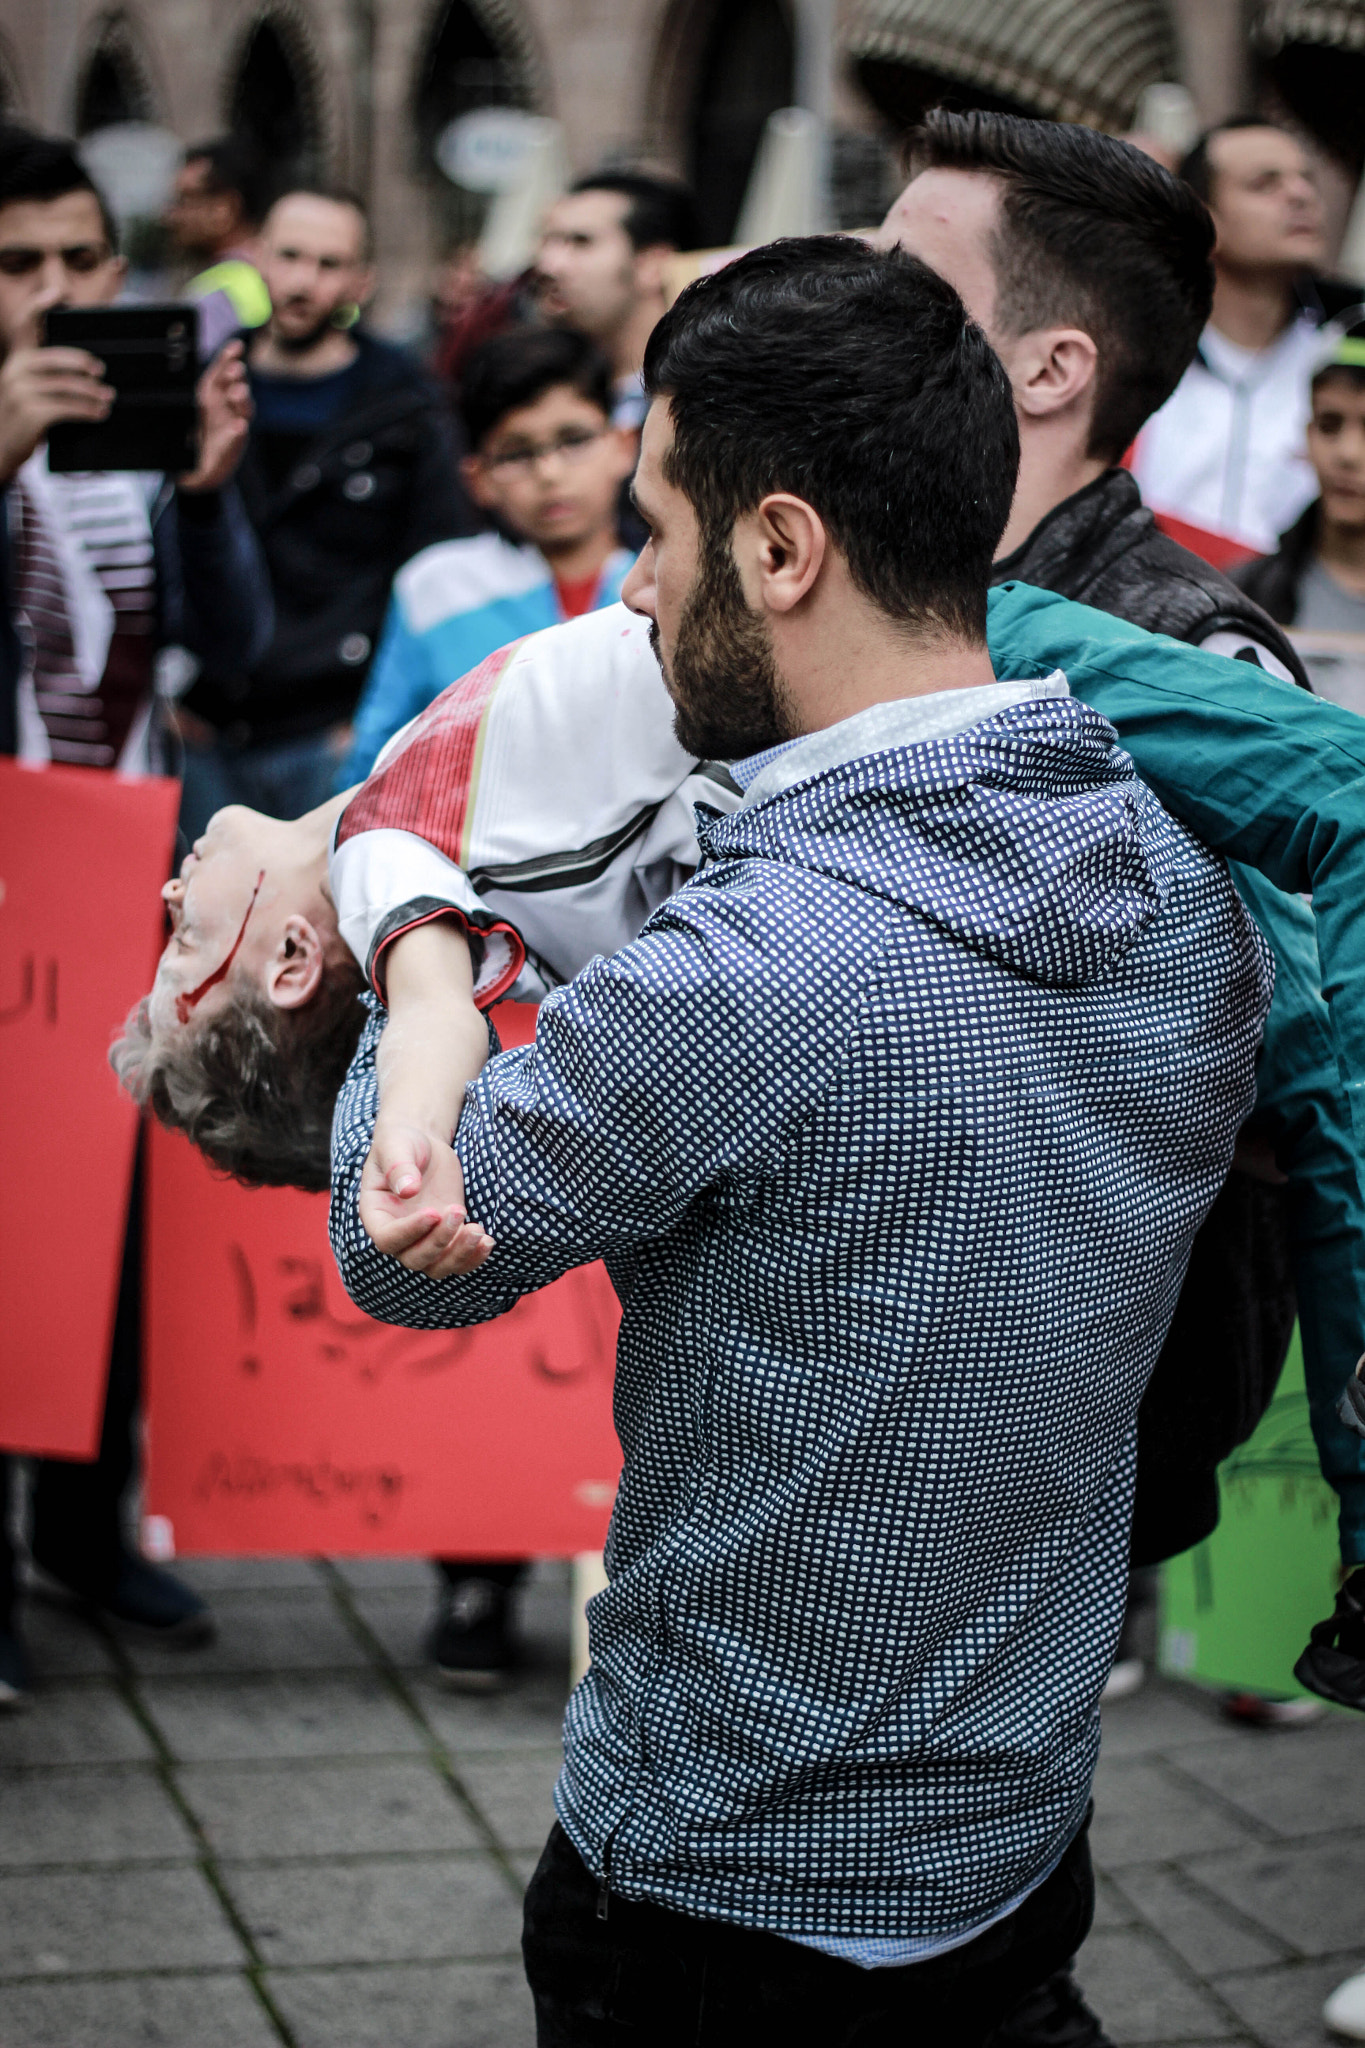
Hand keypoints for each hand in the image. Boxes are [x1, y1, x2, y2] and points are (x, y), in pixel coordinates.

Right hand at [0, 343, 112, 484]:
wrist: (0, 446)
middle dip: (83, 364)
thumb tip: (86, 374)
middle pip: (57, 360)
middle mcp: (16, 371)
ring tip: (107, 397)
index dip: (60, 337)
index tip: (87, 349)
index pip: (38, 337)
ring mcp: (21, 392)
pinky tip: (98, 413)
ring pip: (65, 385)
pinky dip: (86, 410)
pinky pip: (65, 407)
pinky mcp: (30, 413)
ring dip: (92, 392)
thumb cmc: (19, 417)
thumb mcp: (25, 388)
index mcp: (18, 359)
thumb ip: (45, 374)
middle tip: (101, 372)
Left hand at [178, 340, 250, 492]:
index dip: (230, 358)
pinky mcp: (232, 448)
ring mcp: (232, 427)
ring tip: (237, 395)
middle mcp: (226, 408)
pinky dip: (237, 433)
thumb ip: (194, 393)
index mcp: (212, 396)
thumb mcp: (186, 411)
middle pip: (236, 387)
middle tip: (236, 371)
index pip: (223, 372)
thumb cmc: (190, 438)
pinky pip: (236, 439)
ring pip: (243, 410)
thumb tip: (180, 365)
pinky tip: (238, 427)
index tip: (237, 347)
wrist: (191, 471)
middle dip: (237, 378)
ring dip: (242, 400)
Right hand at [358, 1115, 493, 1277]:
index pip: (388, 1239)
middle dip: (439, 1242)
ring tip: (478, 1231)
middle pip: (414, 1259)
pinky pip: (458, 1261)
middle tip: (459, 1211)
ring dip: (460, 1255)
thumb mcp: (396, 1145)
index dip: (410, 1232)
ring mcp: (422, 1239)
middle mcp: (397, 1234)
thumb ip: (399, 1166)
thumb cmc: (402, 1143)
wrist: (423, 1147)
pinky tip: (488, 1240)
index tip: (433, 1212)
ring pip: (437, 1267)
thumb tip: (408, 1189)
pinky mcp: (446, 1237)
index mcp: (376, 1215)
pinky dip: (473, 1257)